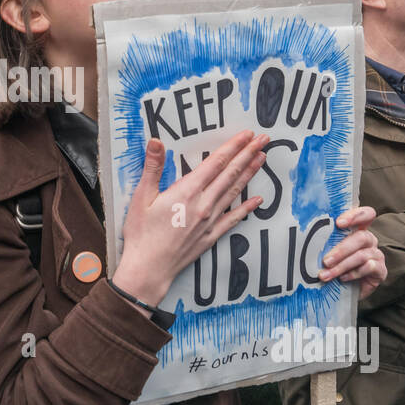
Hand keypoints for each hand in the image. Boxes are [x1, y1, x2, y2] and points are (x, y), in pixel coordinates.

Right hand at [111, 132, 269, 308]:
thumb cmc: (141, 234)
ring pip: (234, 192)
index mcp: (187, 191)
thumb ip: (152, 168)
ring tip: (262, 159)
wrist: (149, 269)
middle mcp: (204, 204)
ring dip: (250, 174)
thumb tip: (156, 141)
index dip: (232, 146)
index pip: (215, 162)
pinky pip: (233, 219)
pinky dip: (246, 208)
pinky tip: (258, 200)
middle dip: (248, 154)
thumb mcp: (141, 197)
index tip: (246, 135)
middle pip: (230, 173)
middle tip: (263, 140)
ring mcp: (210, 221)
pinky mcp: (211, 236)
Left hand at [320, 206, 386, 299]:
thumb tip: (306, 238)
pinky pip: (369, 267)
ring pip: (362, 255)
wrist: (344, 291)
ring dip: (342, 266)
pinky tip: (342, 278)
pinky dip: (353, 273)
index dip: (355, 216)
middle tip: (326, 261)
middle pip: (361, 237)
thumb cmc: (334, 267)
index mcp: (358, 230)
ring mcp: (376, 255)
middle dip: (341, 250)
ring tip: (326, 275)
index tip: (338, 223)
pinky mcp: (380, 270)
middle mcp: (369, 240)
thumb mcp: (328, 252)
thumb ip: (325, 243)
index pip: (366, 214)